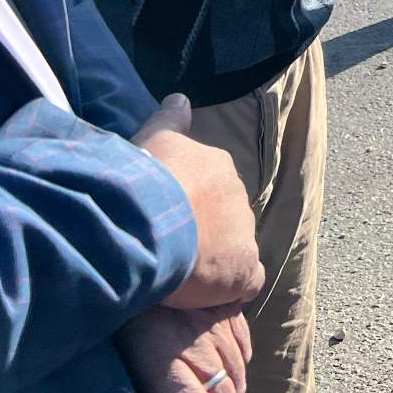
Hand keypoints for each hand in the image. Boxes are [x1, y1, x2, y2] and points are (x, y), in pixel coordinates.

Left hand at [118, 303, 252, 392]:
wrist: (153, 248)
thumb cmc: (126, 308)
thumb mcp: (130, 349)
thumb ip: (154, 379)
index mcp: (172, 369)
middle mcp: (201, 353)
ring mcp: (216, 329)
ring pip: (236, 370)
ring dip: (233, 392)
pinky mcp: (224, 307)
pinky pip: (241, 340)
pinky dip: (241, 359)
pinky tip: (239, 365)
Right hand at [132, 94, 264, 308]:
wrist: (151, 217)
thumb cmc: (146, 177)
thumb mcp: (154, 138)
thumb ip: (170, 120)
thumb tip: (181, 97)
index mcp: (217, 166)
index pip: (209, 188)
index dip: (189, 206)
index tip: (168, 219)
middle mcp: (238, 196)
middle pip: (223, 219)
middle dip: (202, 233)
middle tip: (170, 249)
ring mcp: (243, 233)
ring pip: (233, 250)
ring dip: (213, 262)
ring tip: (181, 275)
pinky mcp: (243, 268)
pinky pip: (246, 281)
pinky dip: (229, 288)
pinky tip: (205, 295)